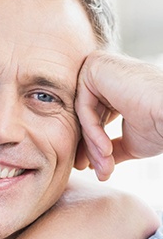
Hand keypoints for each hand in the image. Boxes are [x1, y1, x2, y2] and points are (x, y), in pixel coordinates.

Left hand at [74, 51, 162, 179]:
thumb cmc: (161, 126)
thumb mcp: (130, 141)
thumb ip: (108, 147)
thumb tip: (92, 164)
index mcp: (113, 87)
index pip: (93, 118)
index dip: (93, 146)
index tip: (95, 170)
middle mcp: (104, 74)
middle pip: (86, 117)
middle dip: (91, 149)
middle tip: (97, 172)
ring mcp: (98, 67)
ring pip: (83, 115)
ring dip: (93, 145)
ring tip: (105, 166)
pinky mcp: (94, 66)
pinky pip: (83, 107)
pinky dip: (92, 132)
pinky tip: (106, 150)